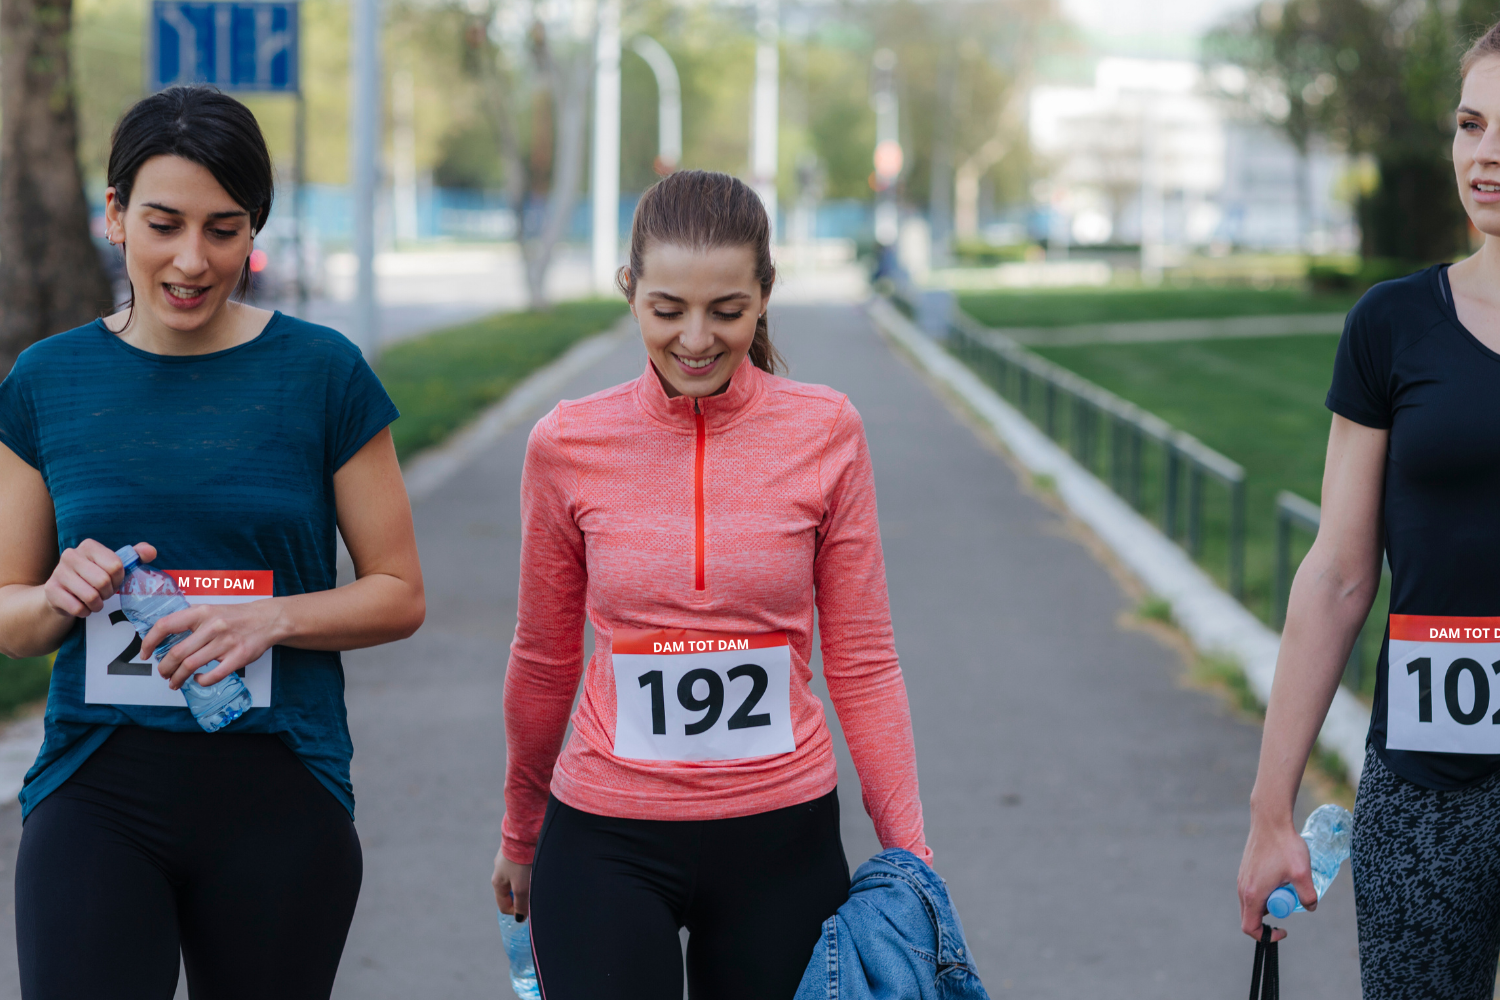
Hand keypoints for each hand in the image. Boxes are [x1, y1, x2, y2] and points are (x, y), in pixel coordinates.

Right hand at [43, 541, 155, 617]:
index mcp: (89, 546)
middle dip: (108, 593)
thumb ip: (135, 556)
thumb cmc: (93, 577)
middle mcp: (70, 555)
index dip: (119, 579)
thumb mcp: (113, 565)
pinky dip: (85, 612)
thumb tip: (151, 551)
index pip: (116, 566)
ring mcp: (58, 572)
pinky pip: (78, 608)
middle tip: (104, 594)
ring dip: (98, 604)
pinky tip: (82, 606)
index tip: (114, 582)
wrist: (61, 593)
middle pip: (103, 581)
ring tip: (95, 601)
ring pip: (91, 596)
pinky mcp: (51, 591)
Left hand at [144, 600, 286, 690]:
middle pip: (177, 653)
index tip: (145, 653)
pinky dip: (201, 681)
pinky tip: (198, 680)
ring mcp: (226, 643)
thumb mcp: (210, 610)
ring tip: (174, 682)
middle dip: (164, 668)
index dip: (150, 642)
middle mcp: (212, 626)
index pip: (165, 625)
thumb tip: (162, 635)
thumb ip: (188, 620)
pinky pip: (213, 675)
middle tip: (163, 673)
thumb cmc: (236, 616)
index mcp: (201, 612)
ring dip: (178, 678)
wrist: (268, 619)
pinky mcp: (238, 657)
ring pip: (191, 666)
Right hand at [492, 847, 531, 919]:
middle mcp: (499, 871)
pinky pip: (522, 865)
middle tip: (535, 891)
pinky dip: (529, 868)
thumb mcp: (521, 887)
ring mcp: (506, 860)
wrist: (524, 833)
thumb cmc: (521, 862)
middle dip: (523, 895)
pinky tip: (538, 864)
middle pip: (511, 892)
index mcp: (497, 882)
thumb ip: (521, 904)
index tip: (530, 909)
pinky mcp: (515, 850)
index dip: (517, 912)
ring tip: (538, 876)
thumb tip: (520, 918)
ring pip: (517, 878)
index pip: (504, 906)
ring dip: (527, 881)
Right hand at [1237, 813, 1315, 942]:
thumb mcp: (1302, 874)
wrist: (1270, 819)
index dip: (1267, 936)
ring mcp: (1242, 878)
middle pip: (1252, 916)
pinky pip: (1253, 890)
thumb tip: (1310, 907)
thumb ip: (1308, 896)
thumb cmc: (1284, 846)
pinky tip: (1280, 875)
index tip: (1284, 929)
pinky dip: (1266, 891)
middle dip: (1272, 916)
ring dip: (1270, 902)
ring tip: (1286, 885)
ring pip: (1253, 903)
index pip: (1250, 928)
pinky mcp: (1245, 870)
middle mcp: (1242, 888)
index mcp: (1252, 894)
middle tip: (1289, 902)